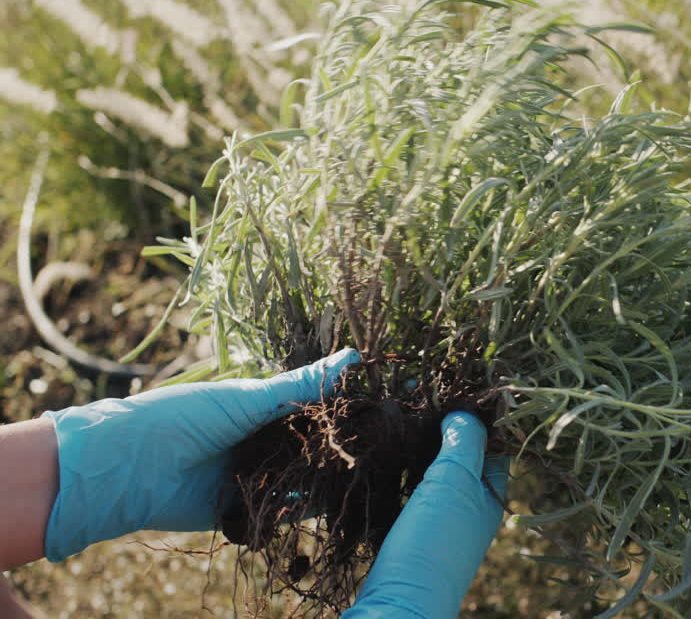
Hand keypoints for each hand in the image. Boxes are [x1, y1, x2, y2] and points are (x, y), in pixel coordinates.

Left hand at [41, 349, 359, 561]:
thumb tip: (354, 355)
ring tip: (360, 470)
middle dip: (341, 446)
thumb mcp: (251, 397)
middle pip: (313, 446)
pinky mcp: (244, 510)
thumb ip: (303, 384)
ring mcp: (254, 476)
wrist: (132, 467)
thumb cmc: (187, 416)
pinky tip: (327, 499)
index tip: (384, 404)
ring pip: (303, 478)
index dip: (346, 407)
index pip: (315, 407)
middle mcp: (262, 441)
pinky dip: (302, 508)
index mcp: (262, 408)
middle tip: (381, 443)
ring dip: (325, 477)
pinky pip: (282, 510)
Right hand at [344, 412, 507, 618]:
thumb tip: (467, 412)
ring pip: (431, 472)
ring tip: (396, 414)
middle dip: (439, 427)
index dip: (474, 413)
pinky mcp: (409, 534)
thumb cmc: (433, 543)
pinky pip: (408, 492)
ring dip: (417, 446)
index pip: (491, 442)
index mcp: (490, 493)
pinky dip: (399, 471)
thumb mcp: (454, 483)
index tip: (450, 386)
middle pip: (459, 455)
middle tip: (414, 395)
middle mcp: (470, 508)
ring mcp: (439, 523)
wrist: (397, 607)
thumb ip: (464, 443)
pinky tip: (381, 454)